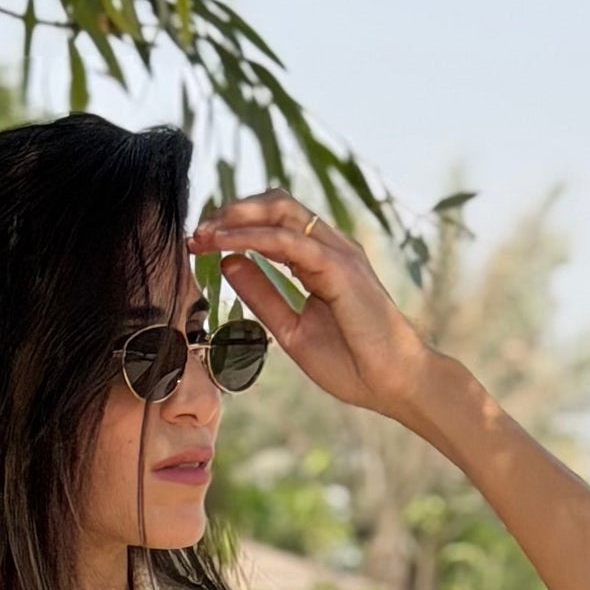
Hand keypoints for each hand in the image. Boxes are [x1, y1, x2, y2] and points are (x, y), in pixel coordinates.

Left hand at [187, 191, 439, 422]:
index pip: (274, 223)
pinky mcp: (340, 268)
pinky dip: (253, 239)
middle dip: (232, 211)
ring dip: (236, 219)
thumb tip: (229, 264)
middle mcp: (330, 247)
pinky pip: (290, 242)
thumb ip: (264, 295)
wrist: (393, 384)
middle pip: (276, 205)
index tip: (201, 242)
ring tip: (203, 234)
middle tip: (196, 232)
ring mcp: (337, 253)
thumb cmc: (352, 363)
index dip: (235, 225)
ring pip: (281, 214)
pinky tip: (225, 246)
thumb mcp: (292, 329)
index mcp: (319, 260)